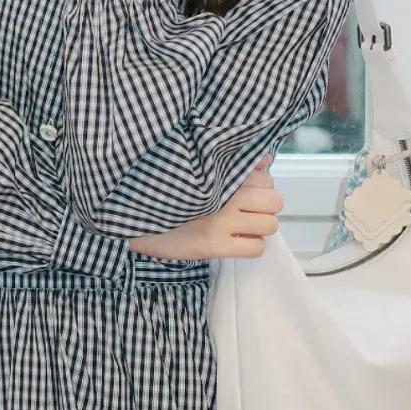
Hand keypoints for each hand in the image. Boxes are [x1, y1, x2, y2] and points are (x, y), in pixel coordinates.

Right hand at [126, 153, 282, 260]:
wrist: (135, 213)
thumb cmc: (167, 189)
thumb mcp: (198, 169)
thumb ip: (232, 163)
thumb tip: (264, 160)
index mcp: (223, 173)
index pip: (267, 179)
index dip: (260, 188)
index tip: (245, 192)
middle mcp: (227, 195)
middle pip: (275, 202)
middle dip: (264, 207)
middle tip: (246, 211)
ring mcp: (222, 221)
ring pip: (270, 225)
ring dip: (258, 227)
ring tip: (241, 227)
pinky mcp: (214, 245)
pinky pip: (256, 248)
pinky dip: (250, 246)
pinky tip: (235, 241)